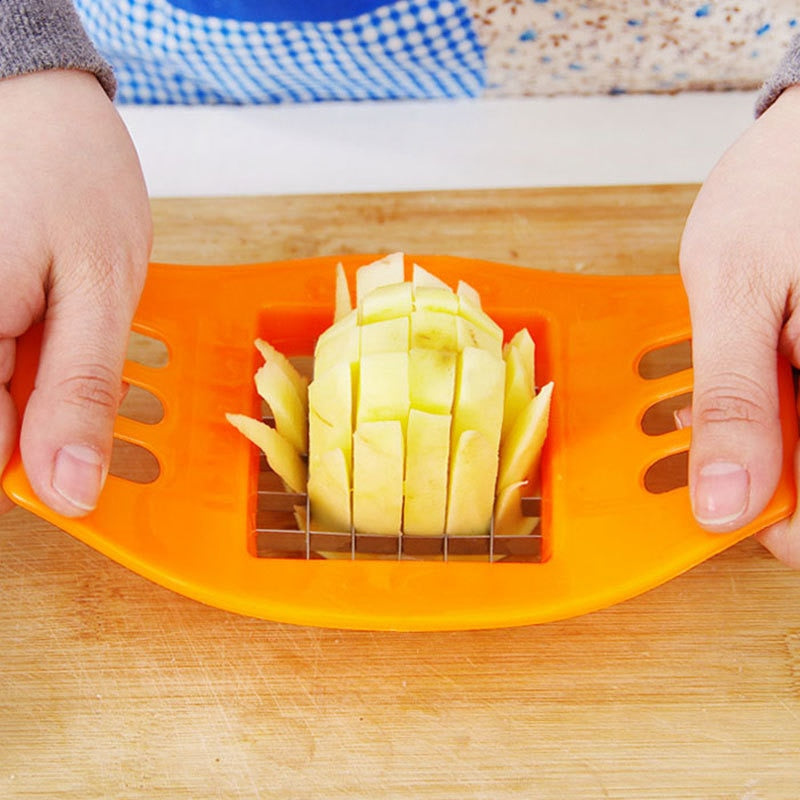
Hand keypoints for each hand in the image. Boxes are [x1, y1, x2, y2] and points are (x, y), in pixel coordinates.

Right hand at [0, 70, 150, 515]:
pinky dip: (21, 354)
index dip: (47, 464)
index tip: (87, 448)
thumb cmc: (68, 172)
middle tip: (69, 348)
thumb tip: (69, 491)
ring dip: (32, 379)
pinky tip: (38, 314)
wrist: (24, 93)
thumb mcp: (98, 287)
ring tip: (53, 315)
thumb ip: (78, 391)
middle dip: (37, 412)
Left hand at [679, 84, 799, 567]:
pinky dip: (776, 399)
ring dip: (765, 431)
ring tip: (728, 379)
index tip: (721, 508)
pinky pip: (798, 399)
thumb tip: (726, 502)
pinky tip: (752, 364)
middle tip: (711, 429)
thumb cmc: (781, 186)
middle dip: (763, 466)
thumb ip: (735, 400)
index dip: (779, 528)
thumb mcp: (735, 291)